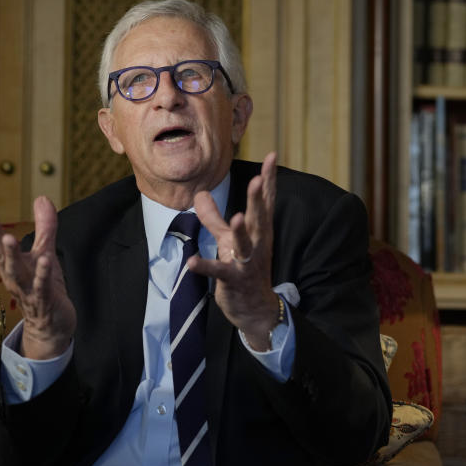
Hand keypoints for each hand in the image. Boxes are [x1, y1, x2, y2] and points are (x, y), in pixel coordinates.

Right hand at [0, 192, 76, 359]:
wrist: (51, 325)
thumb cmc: (44, 287)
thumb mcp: (44, 252)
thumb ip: (44, 226)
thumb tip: (41, 197)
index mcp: (9, 260)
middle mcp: (12, 273)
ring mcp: (26, 288)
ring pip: (15, 270)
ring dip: (12, 255)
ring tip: (9, 238)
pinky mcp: (43, 299)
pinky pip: (41, 286)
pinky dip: (41, 274)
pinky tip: (44, 260)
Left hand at [188, 152, 278, 349]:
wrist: (255, 308)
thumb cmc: (245, 269)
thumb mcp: (228, 240)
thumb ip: (213, 217)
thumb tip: (199, 193)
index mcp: (258, 230)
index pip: (265, 201)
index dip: (268, 180)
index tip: (272, 156)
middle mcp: (257, 243)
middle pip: (259, 218)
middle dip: (259, 199)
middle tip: (259, 179)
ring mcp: (247, 262)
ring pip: (245, 244)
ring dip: (241, 232)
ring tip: (238, 217)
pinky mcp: (234, 280)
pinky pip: (220, 272)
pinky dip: (206, 267)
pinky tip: (192, 262)